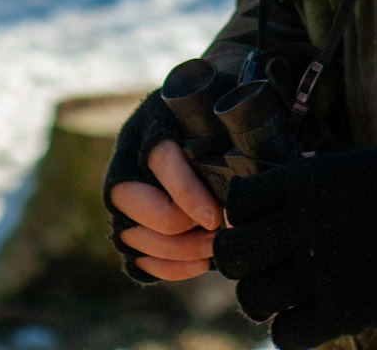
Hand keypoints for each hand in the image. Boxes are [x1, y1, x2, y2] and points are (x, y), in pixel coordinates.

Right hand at [101, 79, 233, 284]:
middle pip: (134, 201)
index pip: (161, 160)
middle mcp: (128, 158)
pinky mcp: (127, 225)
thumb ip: (230, 125)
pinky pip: (136, 257)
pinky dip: (168, 267)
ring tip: (214, 250)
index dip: (185, 193)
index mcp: (152, 122)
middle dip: (178, 228)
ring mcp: (123, 196)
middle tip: (217, 236)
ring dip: (177, 251)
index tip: (214, 217)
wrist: (200, 120)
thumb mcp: (221, 109)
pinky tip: (199, 263)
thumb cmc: (217, 114)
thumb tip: (253, 158)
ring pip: (133, 234)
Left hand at [212, 143, 376, 349]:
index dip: (242, 211)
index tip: (257, 217)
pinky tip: (305, 316)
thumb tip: (296, 171)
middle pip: (232, 253)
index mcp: (304, 182)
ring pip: (252, 298)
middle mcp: (300, 227)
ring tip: (283, 290)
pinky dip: (289, 329)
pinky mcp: (340, 312)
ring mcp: (318, 273)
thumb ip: (317, 171)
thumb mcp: (357, 160)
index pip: (239, 201)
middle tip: (258, 258)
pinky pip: (285, 334)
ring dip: (262, 295)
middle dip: (238, 257)